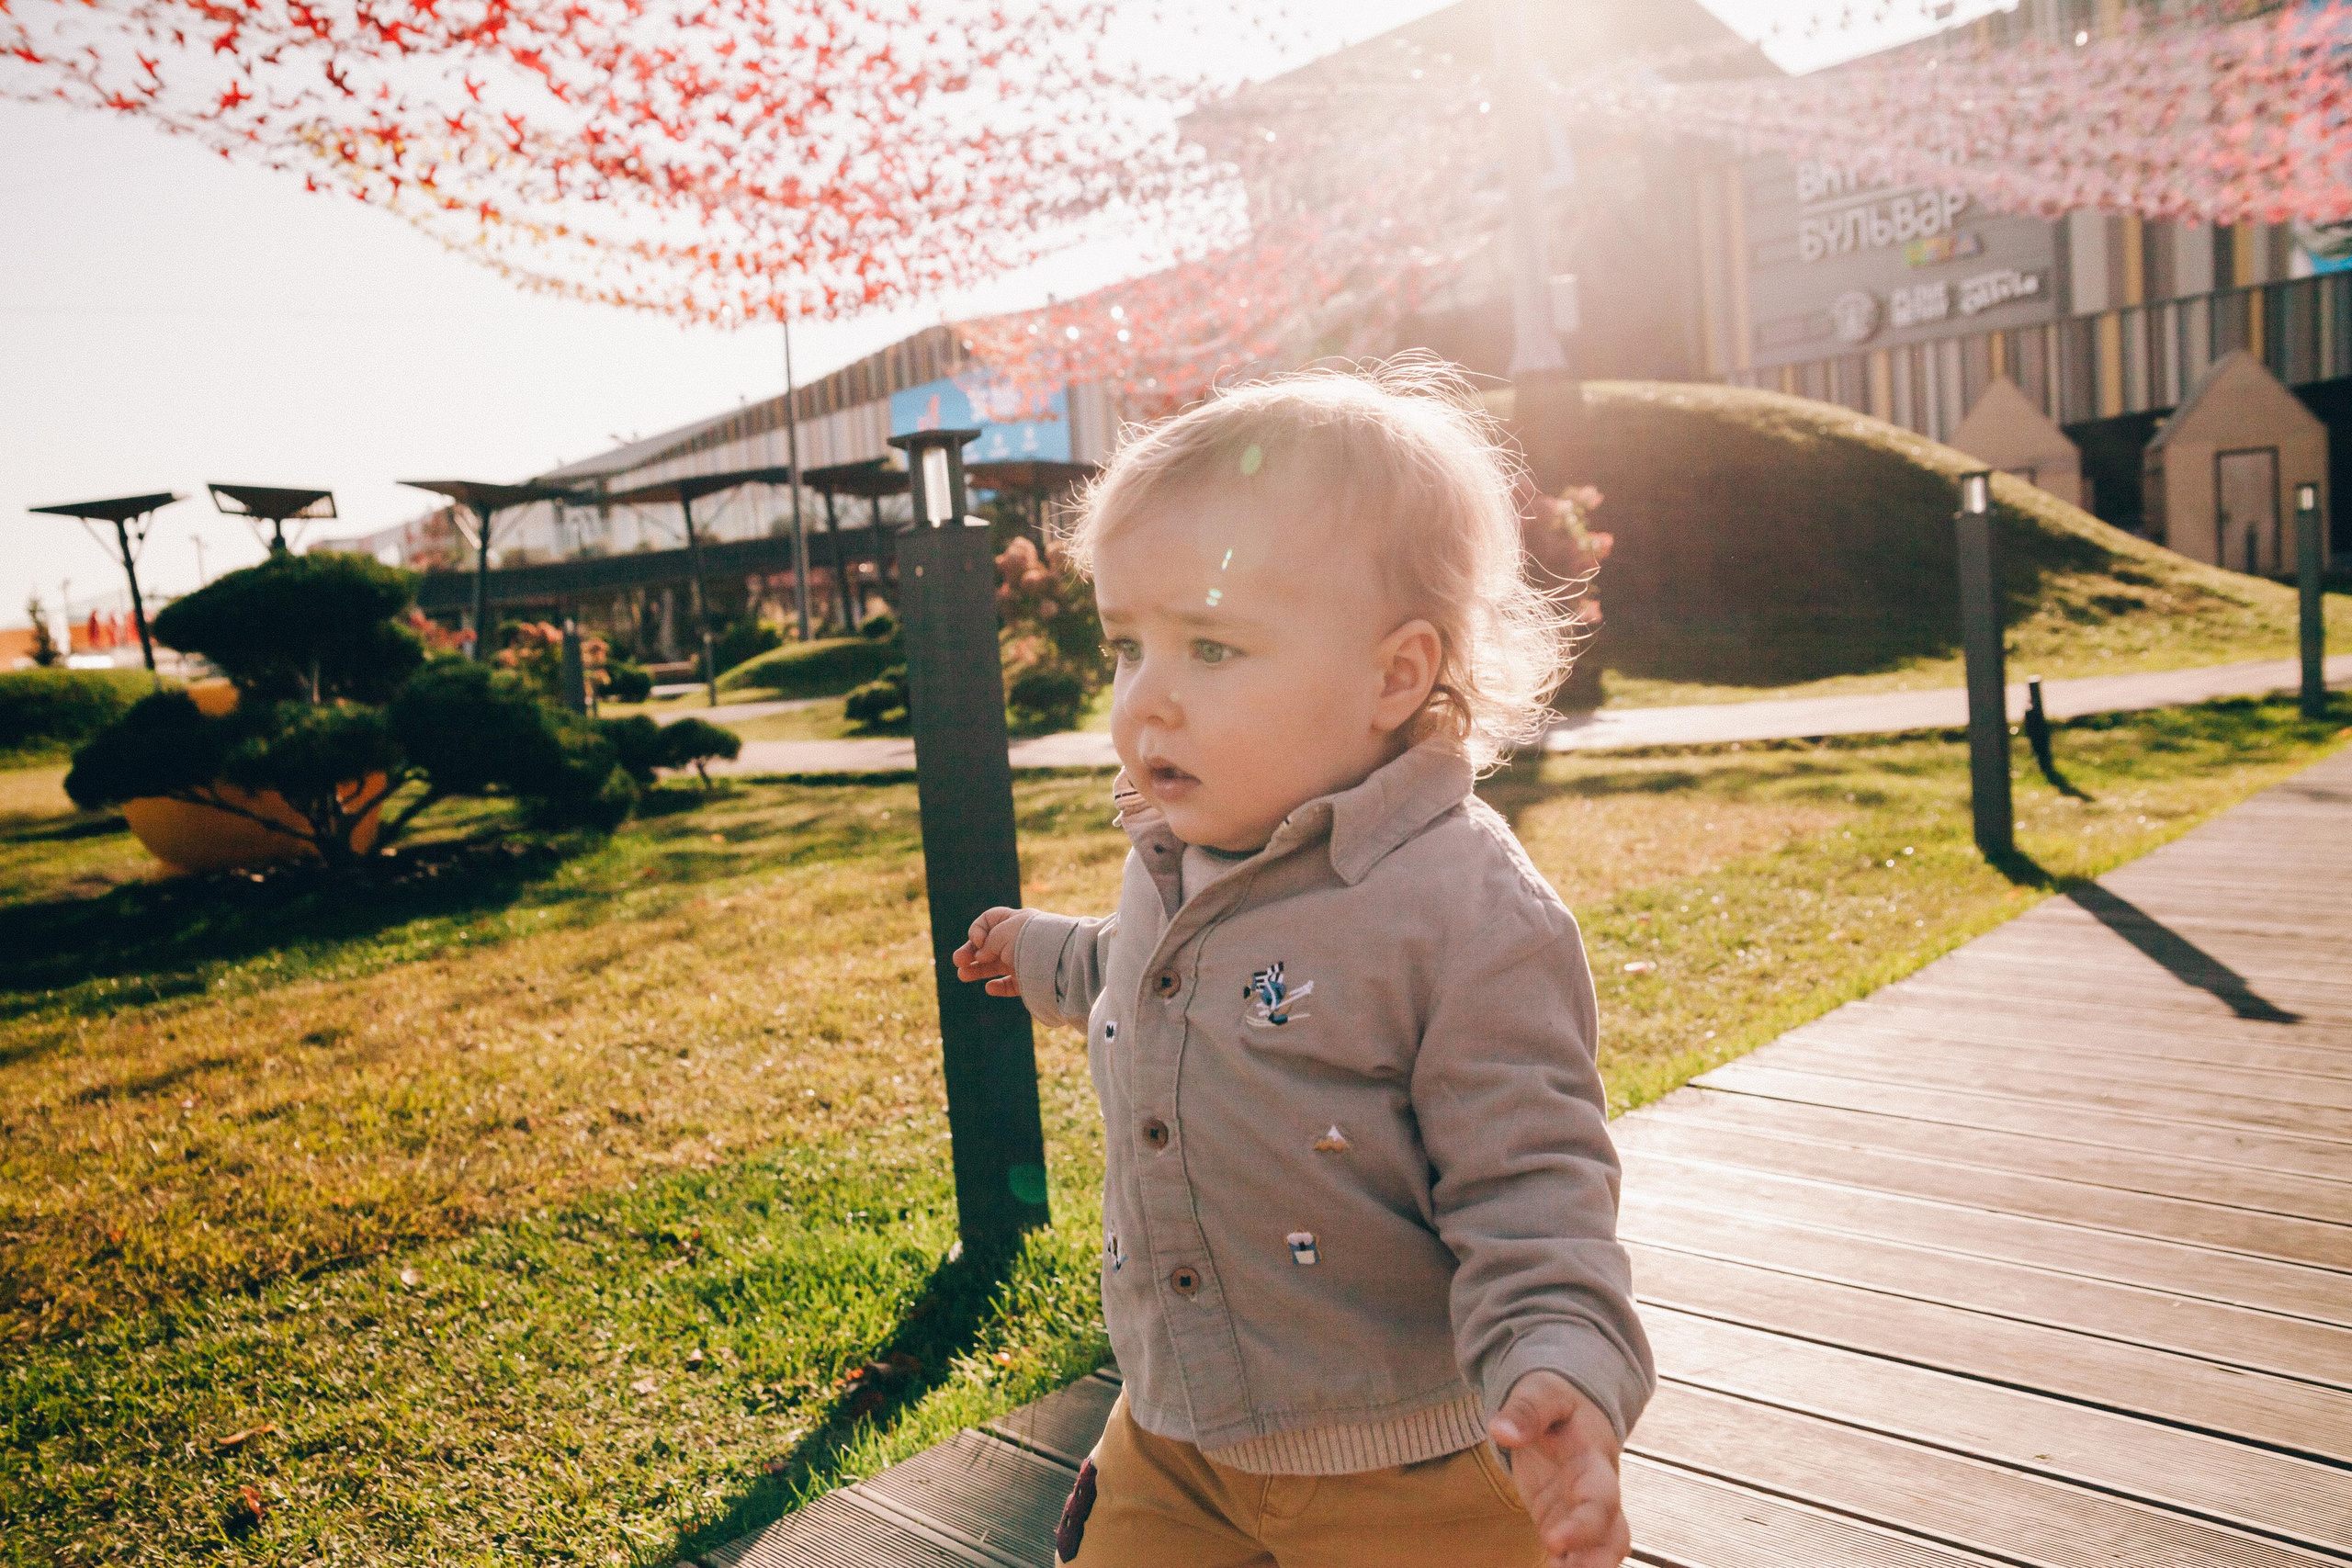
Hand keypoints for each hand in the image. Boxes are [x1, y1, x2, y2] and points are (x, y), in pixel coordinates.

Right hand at [952, 907, 1032, 996]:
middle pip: (989, 945)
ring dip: (977, 970)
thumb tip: (982, 956)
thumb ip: (987, 942)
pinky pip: (1011, 984)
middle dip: (971, 952)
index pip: (990, 920)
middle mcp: (1020, 939)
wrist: (1059, 960)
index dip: (978, 930)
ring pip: (996, 965)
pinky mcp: (1030, 981)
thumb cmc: (1027, 940)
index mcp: (1016, 921)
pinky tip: (989, 988)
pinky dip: (999, 986)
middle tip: (958, 961)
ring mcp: (1025, 960)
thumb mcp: (1000, 934)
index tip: (979, 941)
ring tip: (962, 975)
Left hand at [1490, 1371, 1628, 1567]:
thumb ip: (1526, 1410)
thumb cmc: (1555, 1399)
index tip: (1553, 1542)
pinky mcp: (1564, 1524)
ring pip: (1599, 1551)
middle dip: (1595, 1562)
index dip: (1583, 1524)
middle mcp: (1597, 1493)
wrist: (1567, 1409)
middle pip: (1611, 1535)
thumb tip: (1500, 1432)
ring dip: (1584, 1567)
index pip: (1600, 1497)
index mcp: (1594, 1461)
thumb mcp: (1542, 1392)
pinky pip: (1572, 1556)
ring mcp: (1582, 1512)